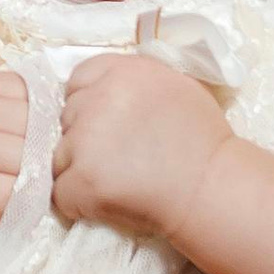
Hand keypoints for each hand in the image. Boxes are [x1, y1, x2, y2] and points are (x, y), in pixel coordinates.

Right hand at [0, 71, 28, 253]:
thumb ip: (13, 110)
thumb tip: (73, 115)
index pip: (32, 92)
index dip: (41, 119)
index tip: (26, 141)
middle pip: (36, 125)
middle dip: (42, 151)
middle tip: (26, 170)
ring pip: (33, 158)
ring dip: (36, 178)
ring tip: (17, 187)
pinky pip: (22, 191)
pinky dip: (26, 202)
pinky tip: (9, 204)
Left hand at [50, 50, 229, 247]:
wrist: (213, 189)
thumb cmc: (202, 142)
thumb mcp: (175, 86)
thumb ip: (134, 79)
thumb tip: (103, 85)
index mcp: (123, 72)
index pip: (78, 79)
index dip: (89, 103)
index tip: (108, 124)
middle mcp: (100, 99)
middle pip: (66, 118)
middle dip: (85, 139)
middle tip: (120, 158)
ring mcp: (87, 139)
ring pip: (59, 156)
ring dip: (80, 171)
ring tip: (119, 182)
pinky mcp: (82, 178)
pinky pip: (60, 192)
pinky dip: (79, 202)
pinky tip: (109, 201)